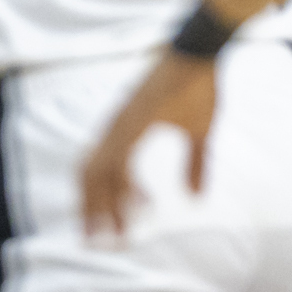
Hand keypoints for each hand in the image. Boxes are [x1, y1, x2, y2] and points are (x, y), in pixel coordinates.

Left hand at [79, 52, 218, 239]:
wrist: (202, 49)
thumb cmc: (200, 86)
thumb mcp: (198, 133)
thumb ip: (194, 165)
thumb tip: (195, 196)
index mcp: (124, 129)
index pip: (98, 171)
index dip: (97, 201)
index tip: (102, 230)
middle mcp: (114, 126)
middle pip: (89, 176)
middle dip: (91, 211)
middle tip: (96, 242)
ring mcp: (120, 122)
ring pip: (98, 171)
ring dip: (103, 205)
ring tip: (111, 233)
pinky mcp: (133, 118)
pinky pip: (117, 158)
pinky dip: (121, 185)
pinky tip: (134, 205)